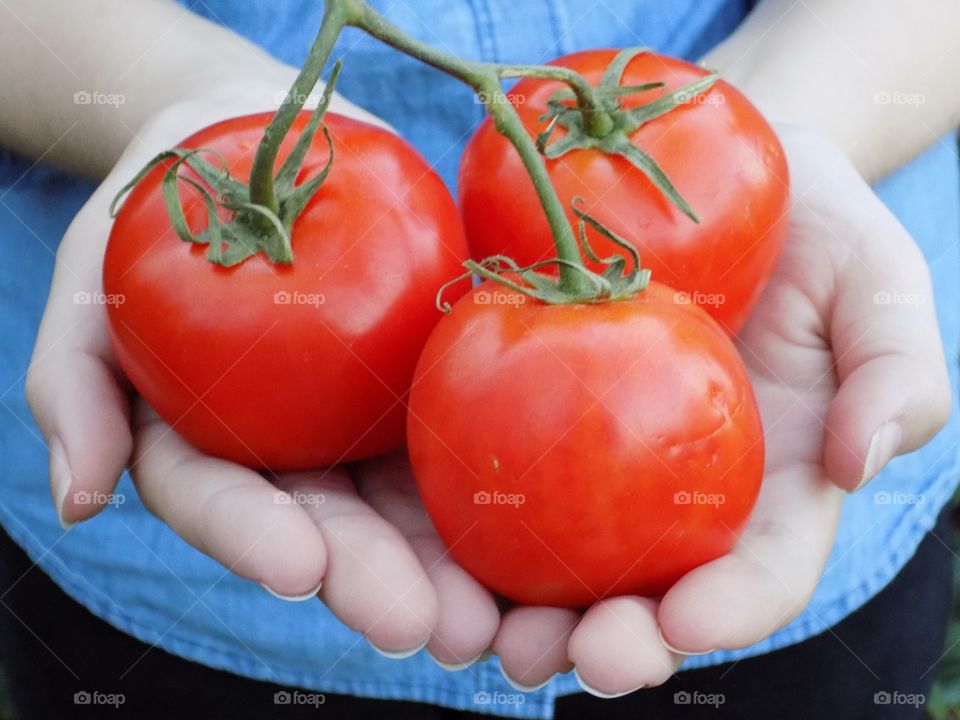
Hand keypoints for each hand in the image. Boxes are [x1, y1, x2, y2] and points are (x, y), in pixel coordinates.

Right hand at [23, 88, 496, 658]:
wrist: (265, 137)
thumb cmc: (167, 208)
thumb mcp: (98, 281)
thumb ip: (78, 383)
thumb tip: (79, 498)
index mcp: (217, 444)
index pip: (229, 503)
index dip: (258, 539)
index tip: (300, 570)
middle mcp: (302, 452)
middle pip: (337, 527)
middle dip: (377, 580)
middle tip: (424, 626)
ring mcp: (374, 419)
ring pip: (415, 501)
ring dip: (455, 564)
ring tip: (494, 616)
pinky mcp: (437, 374)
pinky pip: (475, 418)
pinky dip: (505, 473)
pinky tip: (542, 518)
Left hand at [486, 124, 951, 693]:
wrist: (714, 173)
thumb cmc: (813, 230)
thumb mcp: (877, 283)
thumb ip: (895, 370)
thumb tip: (856, 463)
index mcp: (771, 488)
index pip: (758, 573)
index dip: (727, 610)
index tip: (683, 621)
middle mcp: (681, 496)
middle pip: (647, 593)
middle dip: (608, 640)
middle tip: (560, 656)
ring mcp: (605, 462)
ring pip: (563, 561)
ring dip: (519, 610)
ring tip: (476, 633)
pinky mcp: (538, 415)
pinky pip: (501, 474)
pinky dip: (466, 520)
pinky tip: (426, 538)